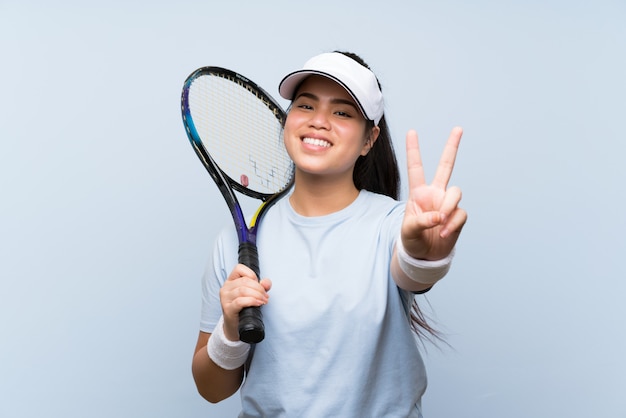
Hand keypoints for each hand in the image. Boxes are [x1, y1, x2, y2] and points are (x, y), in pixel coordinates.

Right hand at [219, 264, 270, 340]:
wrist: (236, 326)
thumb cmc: (244, 308)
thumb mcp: (254, 294)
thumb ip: (262, 286)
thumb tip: (266, 282)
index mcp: (230, 281)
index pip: (239, 268)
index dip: (252, 274)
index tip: (259, 284)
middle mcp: (225, 288)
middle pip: (244, 281)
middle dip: (259, 288)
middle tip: (266, 296)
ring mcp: (225, 298)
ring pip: (243, 290)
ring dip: (257, 295)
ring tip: (264, 301)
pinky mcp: (227, 309)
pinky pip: (240, 301)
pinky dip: (252, 301)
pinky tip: (258, 304)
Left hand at [401, 127, 466, 259]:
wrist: (426, 256)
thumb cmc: (412, 240)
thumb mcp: (409, 231)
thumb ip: (421, 221)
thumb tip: (440, 216)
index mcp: (418, 193)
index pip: (415, 168)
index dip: (413, 150)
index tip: (412, 131)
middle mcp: (435, 193)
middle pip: (446, 166)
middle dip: (452, 147)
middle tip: (458, 128)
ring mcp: (448, 203)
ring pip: (456, 192)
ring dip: (448, 207)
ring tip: (439, 224)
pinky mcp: (458, 215)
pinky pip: (460, 214)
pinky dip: (452, 224)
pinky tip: (443, 233)